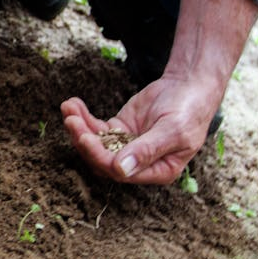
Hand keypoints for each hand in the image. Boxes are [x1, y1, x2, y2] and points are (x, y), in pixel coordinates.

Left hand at [61, 72, 222, 183]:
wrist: (190, 86)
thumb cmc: (189, 110)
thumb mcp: (173, 131)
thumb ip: (147, 150)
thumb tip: (121, 170)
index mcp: (157, 171)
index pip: (120, 172)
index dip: (100, 157)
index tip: (85, 138)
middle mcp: (139, 164)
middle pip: (102, 160)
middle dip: (84, 141)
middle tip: (71, 120)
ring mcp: (126, 146)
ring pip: (95, 144)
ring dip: (79, 128)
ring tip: (68, 108)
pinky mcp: (118, 130)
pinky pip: (96, 128)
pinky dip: (83, 117)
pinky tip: (72, 104)